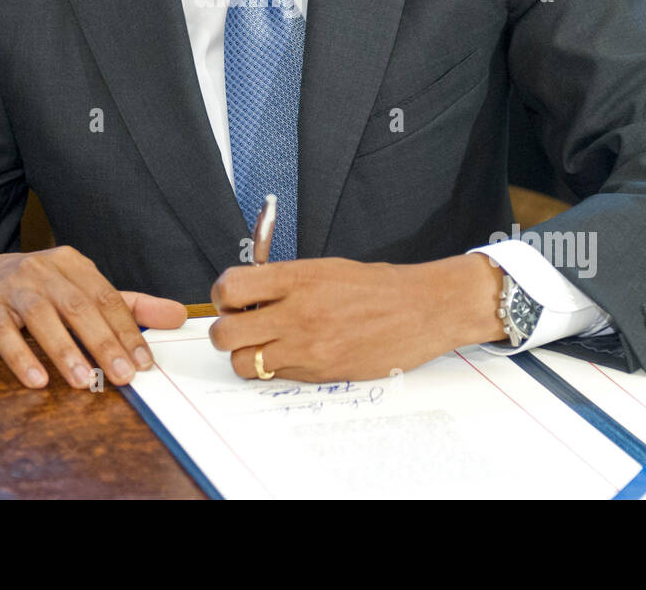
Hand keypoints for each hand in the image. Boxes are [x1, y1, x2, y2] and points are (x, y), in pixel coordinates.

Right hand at [0, 247, 185, 389]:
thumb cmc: (37, 290)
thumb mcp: (82, 291)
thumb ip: (130, 306)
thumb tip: (179, 316)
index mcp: (74, 265)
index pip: (108, 298)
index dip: (128, 331)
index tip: (145, 364)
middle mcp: (46, 270)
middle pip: (80, 307)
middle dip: (104, 343)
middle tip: (123, 376)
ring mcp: (15, 287)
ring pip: (44, 317)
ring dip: (65, 351)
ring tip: (82, 381)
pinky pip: (5, 333)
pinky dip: (21, 356)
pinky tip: (37, 380)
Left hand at [207, 252, 505, 381]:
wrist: (422, 309)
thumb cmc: (377, 286)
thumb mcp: (325, 267)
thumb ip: (284, 280)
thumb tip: (248, 294)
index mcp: (297, 277)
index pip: (229, 288)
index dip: (222, 296)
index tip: (232, 299)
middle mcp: (297, 312)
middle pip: (224, 333)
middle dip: (224, 331)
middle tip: (241, 326)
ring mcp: (307, 347)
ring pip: (242, 363)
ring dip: (244, 355)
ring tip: (263, 345)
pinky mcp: (319, 373)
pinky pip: (274, 377)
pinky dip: (272, 369)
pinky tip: (290, 355)